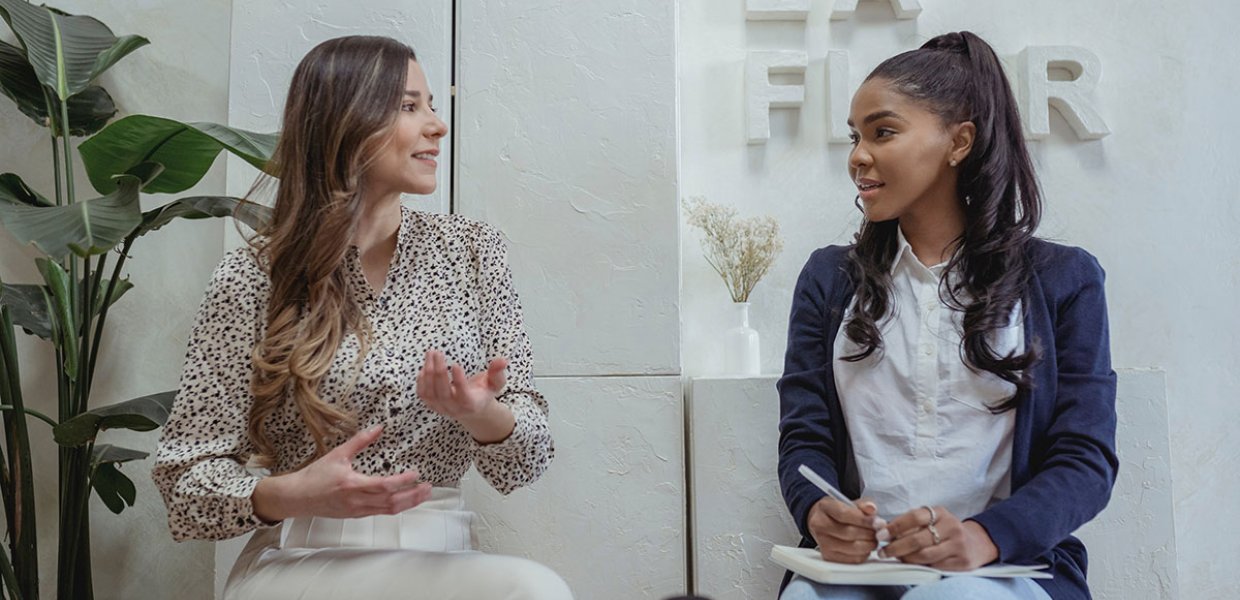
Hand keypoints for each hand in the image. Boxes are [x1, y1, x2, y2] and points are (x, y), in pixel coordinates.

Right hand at [252, 425, 431, 521]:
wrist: (298, 498)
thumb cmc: (315, 476)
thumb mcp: (338, 454)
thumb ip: (360, 441)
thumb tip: (378, 428)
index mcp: (352, 484)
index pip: (384, 486)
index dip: (403, 482)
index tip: (416, 474)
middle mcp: (357, 501)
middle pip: (392, 502)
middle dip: (413, 496)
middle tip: (429, 487)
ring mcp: (358, 510)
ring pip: (389, 510)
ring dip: (409, 503)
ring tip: (423, 494)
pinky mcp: (356, 515)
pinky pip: (381, 513)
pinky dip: (396, 507)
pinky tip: (405, 500)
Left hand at [417, 350, 507, 419]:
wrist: (473, 409)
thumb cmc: (484, 392)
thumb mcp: (495, 383)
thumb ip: (497, 372)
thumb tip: (502, 360)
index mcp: (471, 404)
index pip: (463, 394)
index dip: (459, 381)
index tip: (456, 364)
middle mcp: (455, 409)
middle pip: (443, 393)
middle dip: (438, 371)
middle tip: (438, 353)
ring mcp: (442, 408)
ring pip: (430, 393)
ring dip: (428, 372)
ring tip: (431, 354)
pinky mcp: (432, 405)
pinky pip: (423, 395)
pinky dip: (421, 381)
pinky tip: (425, 366)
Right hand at [807, 496, 885, 563]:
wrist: (824, 521)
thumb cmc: (840, 512)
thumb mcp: (851, 503)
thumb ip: (863, 505)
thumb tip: (872, 509)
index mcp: (824, 507)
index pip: (844, 514)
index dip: (864, 520)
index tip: (878, 523)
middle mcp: (819, 525)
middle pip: (849, 532)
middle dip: (869, 533)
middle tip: (880, 532)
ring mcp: (822, 542)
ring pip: (851, 547)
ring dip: (868, 545)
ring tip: (874, 539)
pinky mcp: (828, 556)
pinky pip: (851, 559)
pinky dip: (864, 554)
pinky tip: (866, 547)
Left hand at [878, 505, 998, 570]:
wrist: (976, 543)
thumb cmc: (946, 530)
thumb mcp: (932, 520)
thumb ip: (911, 523)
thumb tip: (885, 531)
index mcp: (940, 512)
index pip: (914, 517)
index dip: (895, 526)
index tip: (881, 535)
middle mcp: (951, 526)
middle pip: (917, 539)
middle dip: (896, 547)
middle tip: (883, 552)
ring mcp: (958, 544)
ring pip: (925, 555)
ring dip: (906, 558)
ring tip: (897, 557)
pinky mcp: (962, 561)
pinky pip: (935, 566)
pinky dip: (921, 565)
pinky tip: (914, 563)